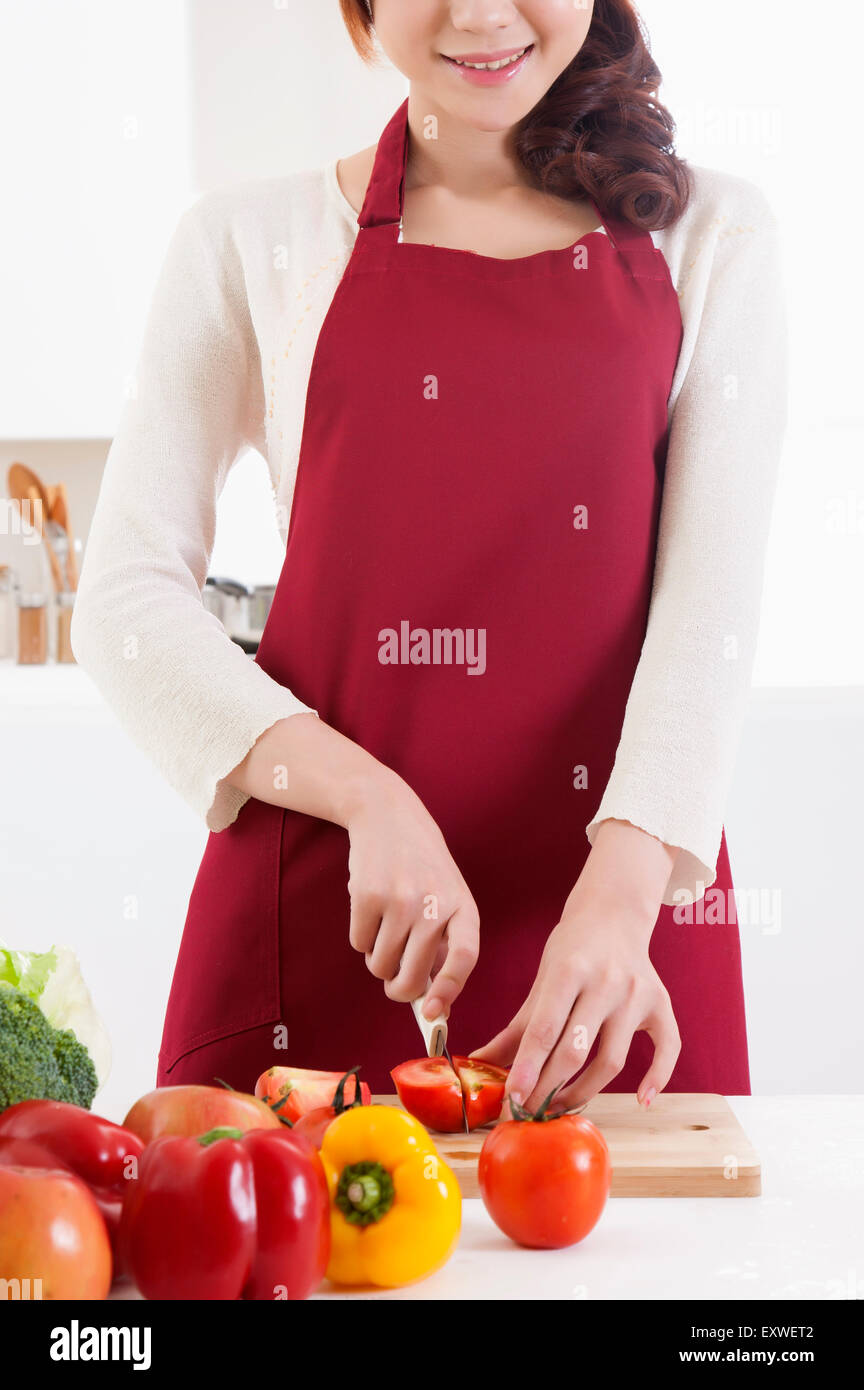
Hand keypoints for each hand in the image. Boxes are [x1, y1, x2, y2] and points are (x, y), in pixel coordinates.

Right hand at [228, 713, 479, 1014]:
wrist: (388, 813)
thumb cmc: (421, 866)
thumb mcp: (447, 898)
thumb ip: (445, 946)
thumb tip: (438, 1007)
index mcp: (463, 907)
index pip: (464, 959)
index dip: (449, 990)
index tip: (434, 1013)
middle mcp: (435, 904)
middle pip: (412, 975)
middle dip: (399, 989)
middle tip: (394, 985)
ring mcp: (400, 900)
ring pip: (380, 965)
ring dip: (377, 959)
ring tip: (385, 927)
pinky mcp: (367, 896)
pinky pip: (359, 944)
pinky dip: (361, 937)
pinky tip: (370, 907)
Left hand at [470, 821, 680, 1109]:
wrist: (614, 913)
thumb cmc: (572, 949)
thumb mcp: (541, 980)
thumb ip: (516, 1027)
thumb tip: (480, 1063)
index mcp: (570, 971)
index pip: (545, 1029)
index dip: (527, 1067)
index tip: (512, 1096)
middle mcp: (606, 983)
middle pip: (576, 1050)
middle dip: (549, 1087)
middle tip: (529, 1110)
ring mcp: (637, 995)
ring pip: (613, 1059)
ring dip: (585, 1091)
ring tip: (560, 1106)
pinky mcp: (661, 1004)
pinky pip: (667, 1047)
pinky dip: (658, 1076)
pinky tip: (641, 1100)